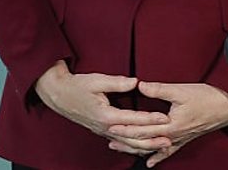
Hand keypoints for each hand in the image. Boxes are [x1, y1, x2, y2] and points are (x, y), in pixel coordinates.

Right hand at [34, 61, 170, 150]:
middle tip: (170, 138)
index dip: (150, 118)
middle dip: (153, 138)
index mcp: (106, 115)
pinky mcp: (102, 131)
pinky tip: (144, 147)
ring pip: (128, 144)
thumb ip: (117, 83)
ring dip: (146, 145)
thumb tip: (136, 82)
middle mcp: (105, 127)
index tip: (164, 117)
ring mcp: (103, 131)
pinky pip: (121, 142)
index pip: (133, 119)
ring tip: (162, 145)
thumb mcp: (96, 80)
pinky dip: (134, 146)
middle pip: (133, 137)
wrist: (58, 95)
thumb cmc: (76, 86)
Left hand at [106, 81, 227, 166]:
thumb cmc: (207, 98)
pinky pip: (168, 151)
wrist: (227, 108)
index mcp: (171, 124)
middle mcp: (174, 135)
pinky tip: (149, 162)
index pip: (143, 128)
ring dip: (136, 148)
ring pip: (153, 147)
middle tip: (109, 137)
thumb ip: (159, 90)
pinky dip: (157, 157)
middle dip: (126, 138)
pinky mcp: (183, 139)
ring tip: (119, 147)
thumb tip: (140, 86)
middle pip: (145, 139)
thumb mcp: (181, 90)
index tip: (112, 125)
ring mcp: (179, 139)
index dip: (127, 126)